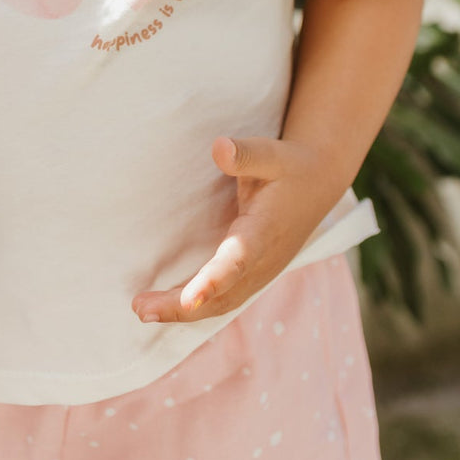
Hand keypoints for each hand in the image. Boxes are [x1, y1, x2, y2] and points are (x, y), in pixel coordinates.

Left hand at [131, 135, 340, 324]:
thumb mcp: (270, 153)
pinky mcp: (253, 274)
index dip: (213, 282)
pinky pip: (225, 298)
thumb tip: (218, 147)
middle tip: (141, 309)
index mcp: (264, 231)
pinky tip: (168, 306)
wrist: (317, 182)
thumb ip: (245, 153)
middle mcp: (262, 260)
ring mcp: (260, 272)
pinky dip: (197, 308)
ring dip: (183, 312)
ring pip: (222, 302)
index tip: (188, 299)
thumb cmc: (288, 166)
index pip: (237, 261)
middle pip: (222, 294)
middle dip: (181, 307)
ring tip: (144, 310)